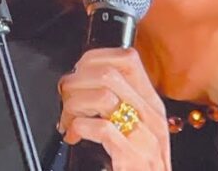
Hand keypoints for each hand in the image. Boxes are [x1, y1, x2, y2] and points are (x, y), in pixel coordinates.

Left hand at [57, 48, 170, 170]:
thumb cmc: (131, 166)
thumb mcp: (130, 128)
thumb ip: (116, 103)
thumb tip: (81, 80)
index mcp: (151, 104)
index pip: (127, 58)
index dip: (94, 58)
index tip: (77, 72)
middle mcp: (153, 116)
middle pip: (110, 73)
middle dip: (77, 82)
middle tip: (65, 99)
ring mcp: (146, 138)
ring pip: (104, 96)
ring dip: (75, 105)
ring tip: (68, 119)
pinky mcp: (134, 159)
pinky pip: (102, 128)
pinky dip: (79, 128)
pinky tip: (74, 135)